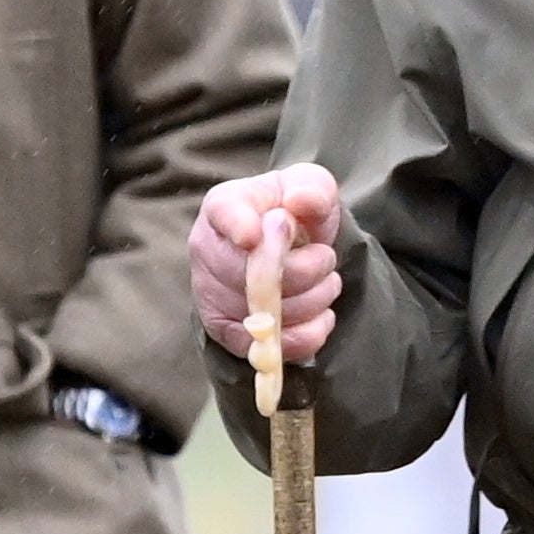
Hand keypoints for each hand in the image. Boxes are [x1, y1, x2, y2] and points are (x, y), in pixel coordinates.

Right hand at [188, 166, 343, 364]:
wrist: (289, 243)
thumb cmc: (294, 210)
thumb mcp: (311, 186)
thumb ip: (312, 188)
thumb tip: (301, 201)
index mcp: (225, 204)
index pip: (224, 213)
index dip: (238, 226)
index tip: (254, 236)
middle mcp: (207, 248)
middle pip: (249, 273)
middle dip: (304, 272)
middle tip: (327, 259)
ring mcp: (210, 291)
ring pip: (260, 314)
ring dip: (311, 303)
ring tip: (327, 284)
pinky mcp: (224, 329)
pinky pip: (258, 346)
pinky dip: (300, 339)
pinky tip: (321, 319)